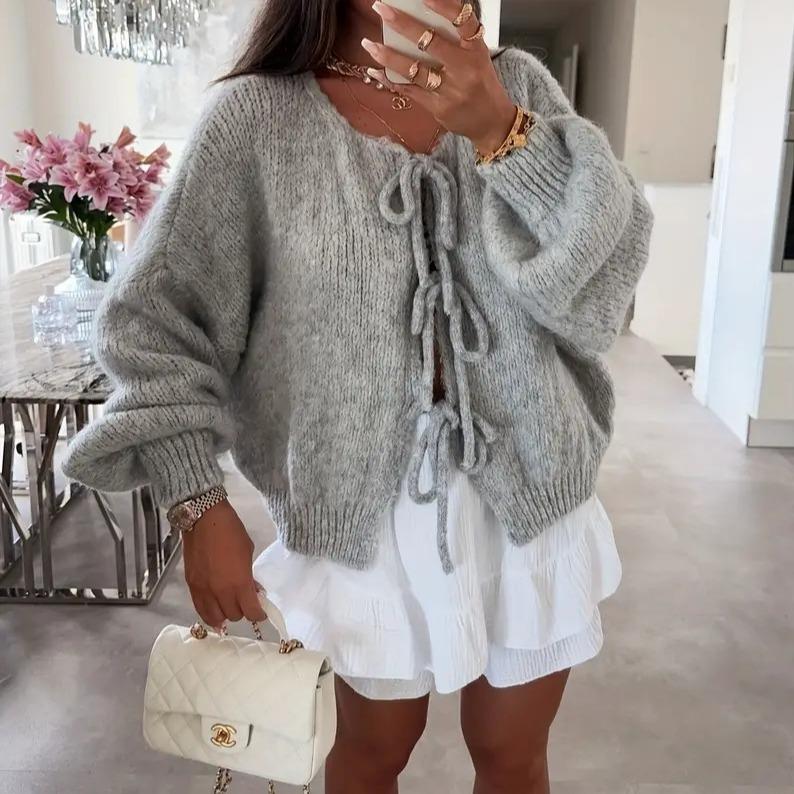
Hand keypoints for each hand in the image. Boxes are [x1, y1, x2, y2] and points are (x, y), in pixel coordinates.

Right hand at [182, 499, 266, 629]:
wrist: (204, 519)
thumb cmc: (231, 531)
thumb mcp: (248, 553)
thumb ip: (249, 576)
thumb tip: (252, 589)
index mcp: (239, 583)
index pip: (251, 612)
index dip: (258, 615)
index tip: (261, 612)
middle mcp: (220, 592)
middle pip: (234, 616)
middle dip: (243, 611)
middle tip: (246, 601)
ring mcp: (203, 590)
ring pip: (215, 618)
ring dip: (225, 615)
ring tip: (230, 609)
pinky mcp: (191, 586)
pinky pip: (199, 609)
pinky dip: (209, 613)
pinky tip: (215, 611)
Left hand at [363, 0, 517, 153]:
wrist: (491, 120)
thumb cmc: (480, 82)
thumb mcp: (476, 55)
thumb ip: (455, 38)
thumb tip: (421, 16)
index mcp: (475, 49)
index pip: (462, 22)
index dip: (443, 7)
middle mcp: (464, 69)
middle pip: (431, 43)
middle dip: (403, 24)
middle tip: (381, 9)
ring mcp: (450, 90)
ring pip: (414, 70)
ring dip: (388, 56)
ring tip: (369, 44)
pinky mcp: (438, 107)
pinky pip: (409, 90)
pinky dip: (390, 80)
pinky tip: (375, 71)